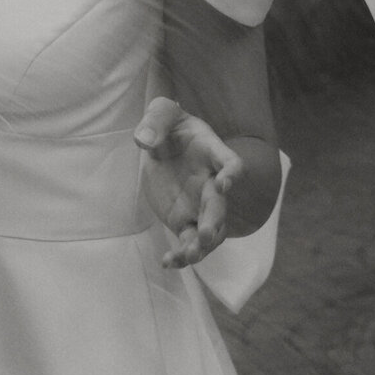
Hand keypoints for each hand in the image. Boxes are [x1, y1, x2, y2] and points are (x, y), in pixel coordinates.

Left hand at [134, 96, 244, 268]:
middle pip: (220, 205)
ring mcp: (200, 205)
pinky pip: (188, 242)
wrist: (163, 144)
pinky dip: (180, 255)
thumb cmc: (168, 124)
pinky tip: (167, 262)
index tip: (225, 183)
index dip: (232, 174)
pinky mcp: (184, 220)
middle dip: (215, 221)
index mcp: (212, 153)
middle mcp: (211, 183)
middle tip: (206, 235)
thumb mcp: (161, 112)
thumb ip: (154, 122)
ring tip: (188, 256)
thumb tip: (142, 141)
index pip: (231, 163)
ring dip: (203, 246)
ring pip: (210, 232)